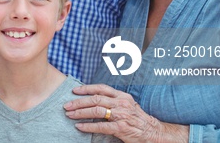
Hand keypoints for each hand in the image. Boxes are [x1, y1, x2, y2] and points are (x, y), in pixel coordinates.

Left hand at [64, 84, 187, 142]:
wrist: (153, 132)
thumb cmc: (137, 118)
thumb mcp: (127, 104)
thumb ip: (113, 100)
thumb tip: (93, 98)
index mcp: (122, 96)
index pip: (101, 88)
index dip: (86, 88)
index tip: (74, 90)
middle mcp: (121, 103)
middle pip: (95, 99)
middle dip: (79, 102)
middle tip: (67, 105)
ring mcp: (121, 115)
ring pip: (96, 111)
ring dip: (81, 113)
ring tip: (70, 115)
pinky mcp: (121, 128)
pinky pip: (101, 126)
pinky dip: (88, 126)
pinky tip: (80, 127)